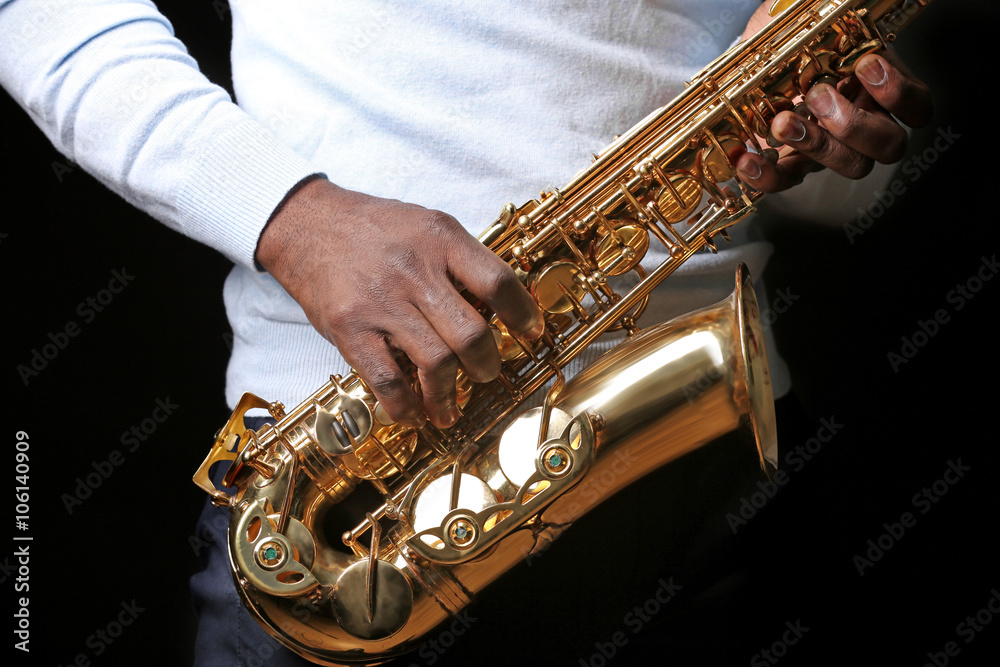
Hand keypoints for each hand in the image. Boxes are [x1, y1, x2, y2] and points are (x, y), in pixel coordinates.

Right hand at [257, 178, 543, 428]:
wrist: (307, 224)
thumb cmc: (374, 228)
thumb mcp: (426, 224)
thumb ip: (462, 259)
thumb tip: (506, 301)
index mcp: (441, 239)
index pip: (498, 283)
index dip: (523, 315)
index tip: (531, 334)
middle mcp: (415, 271)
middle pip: (472, 332)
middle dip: (487, 364)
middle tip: (486, 373)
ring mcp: (382, 302)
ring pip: (436, 361)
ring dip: (449, 393)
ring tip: (451, 406)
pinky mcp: (351, 328)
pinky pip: (388, 379)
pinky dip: (405, 406)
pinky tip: (413, 415)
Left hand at [733, 3, 932, 191]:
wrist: (748, 66)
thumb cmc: (789, 42)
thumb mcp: (811, 21)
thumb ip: (828, 14)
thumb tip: (828, 6)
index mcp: (878, 87)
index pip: (917, 105)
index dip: (900, 93)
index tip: (866, 64)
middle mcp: (864, 122)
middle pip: (889, 145)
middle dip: (856, 124)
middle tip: (819, 97)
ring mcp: (831, 148)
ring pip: (849, 165)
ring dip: (817, 146)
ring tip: (783, 121)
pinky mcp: (793, 164)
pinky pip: (789, 180)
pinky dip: (769, 175)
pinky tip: (747, 159)